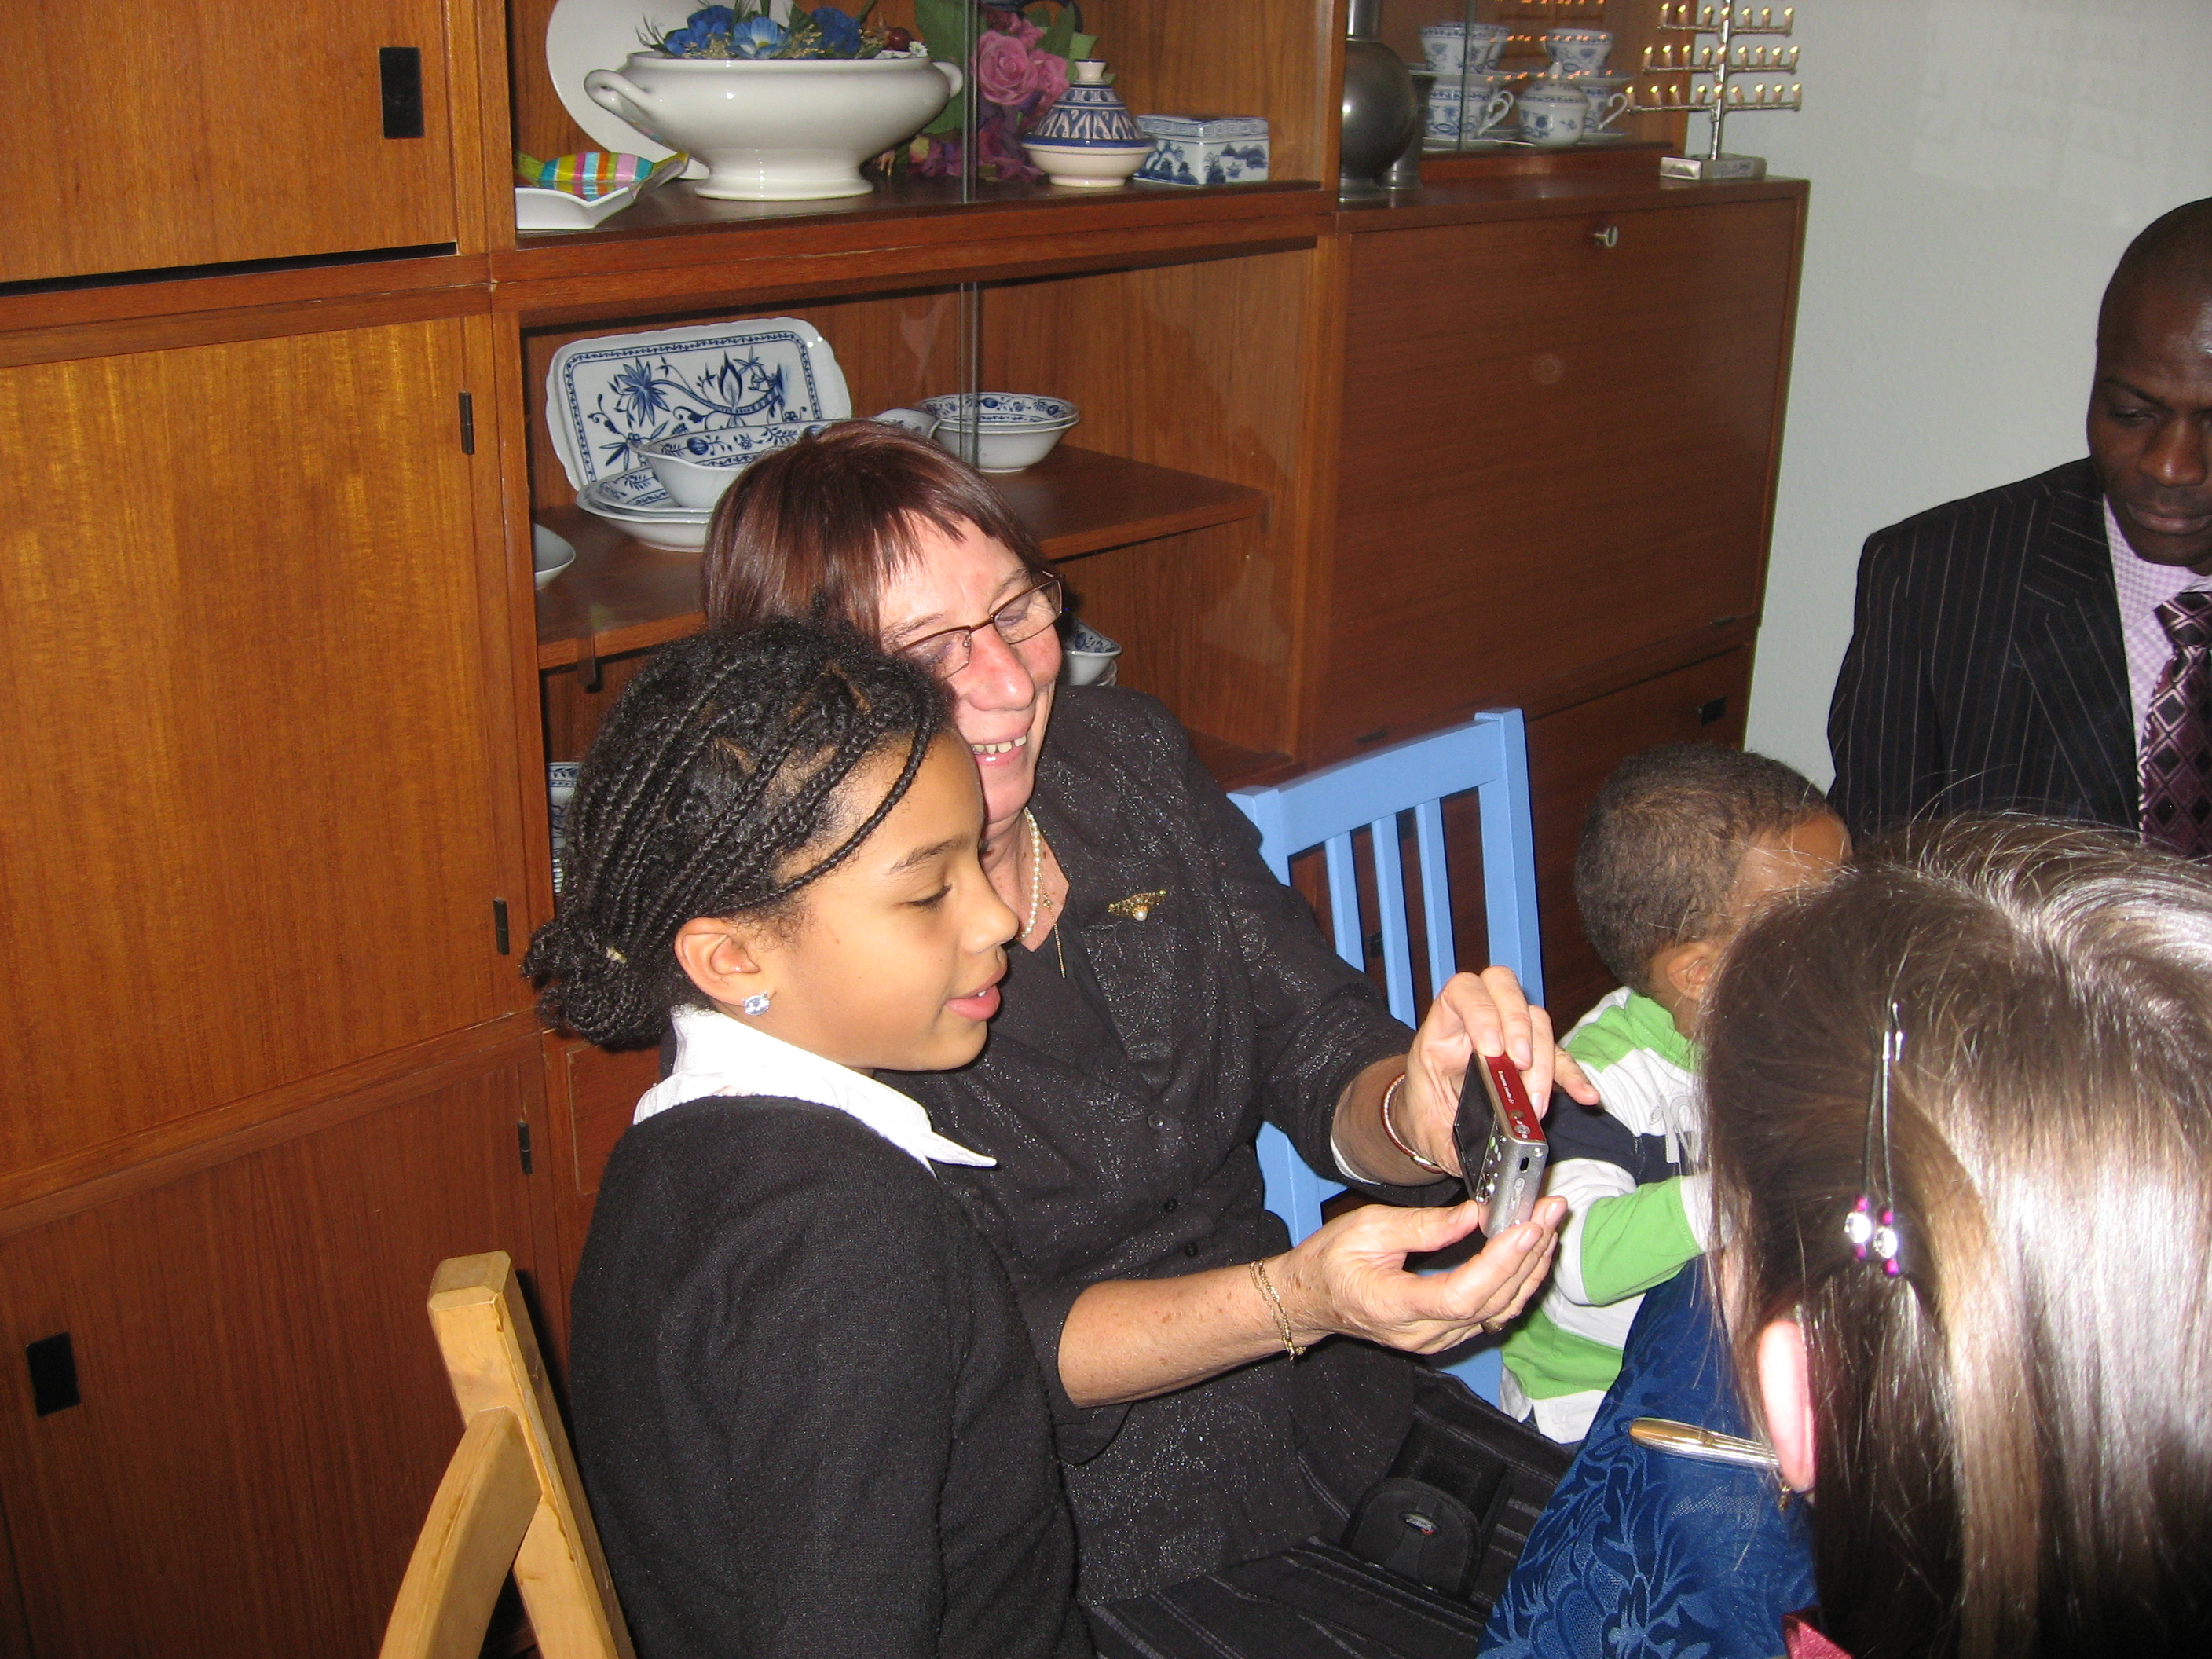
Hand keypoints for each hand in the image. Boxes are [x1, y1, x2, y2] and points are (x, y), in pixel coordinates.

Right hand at [1272, 1195, 1567, 1354]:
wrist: (1310, 1299)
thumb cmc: (1329, 1261)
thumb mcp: (1366, 1229)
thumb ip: (1424, 1226)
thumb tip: (1476, 1215)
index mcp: (1393, 1306)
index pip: (1460, 1295)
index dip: (1499, 1265)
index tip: (1526, 1227)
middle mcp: (1420, 1334)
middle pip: (1490, 1304)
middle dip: (1527, 1255)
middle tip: (1550, 1211)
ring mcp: (1436, 1341)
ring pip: (1498, 1312)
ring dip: (1530, 1269)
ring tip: (1549, 1226)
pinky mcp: (1446, 1335)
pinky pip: (1492, 1314)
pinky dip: (1517, 1283)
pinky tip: (1531, 1253)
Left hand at [1398, 967, 1597, 1174]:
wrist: (1431, 1125)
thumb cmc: (1425, 1118)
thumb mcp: (1426, 1129)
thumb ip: (1450, 1141)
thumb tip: (1481, 1154)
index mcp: (1442, 1031)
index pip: (1462, 992)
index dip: (1481, 1010)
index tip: (1493, 1049)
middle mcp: (1477, 1023)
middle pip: (1504, 988)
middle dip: (1518, 1023)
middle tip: (1520, 1063)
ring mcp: (1508, 1036)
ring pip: (1536, 1019)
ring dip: (1543, 1058)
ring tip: (1535, 1102)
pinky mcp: (1533, 1058)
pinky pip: (1559, 1058)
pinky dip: (1572, 1076)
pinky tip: (1585, 1096)